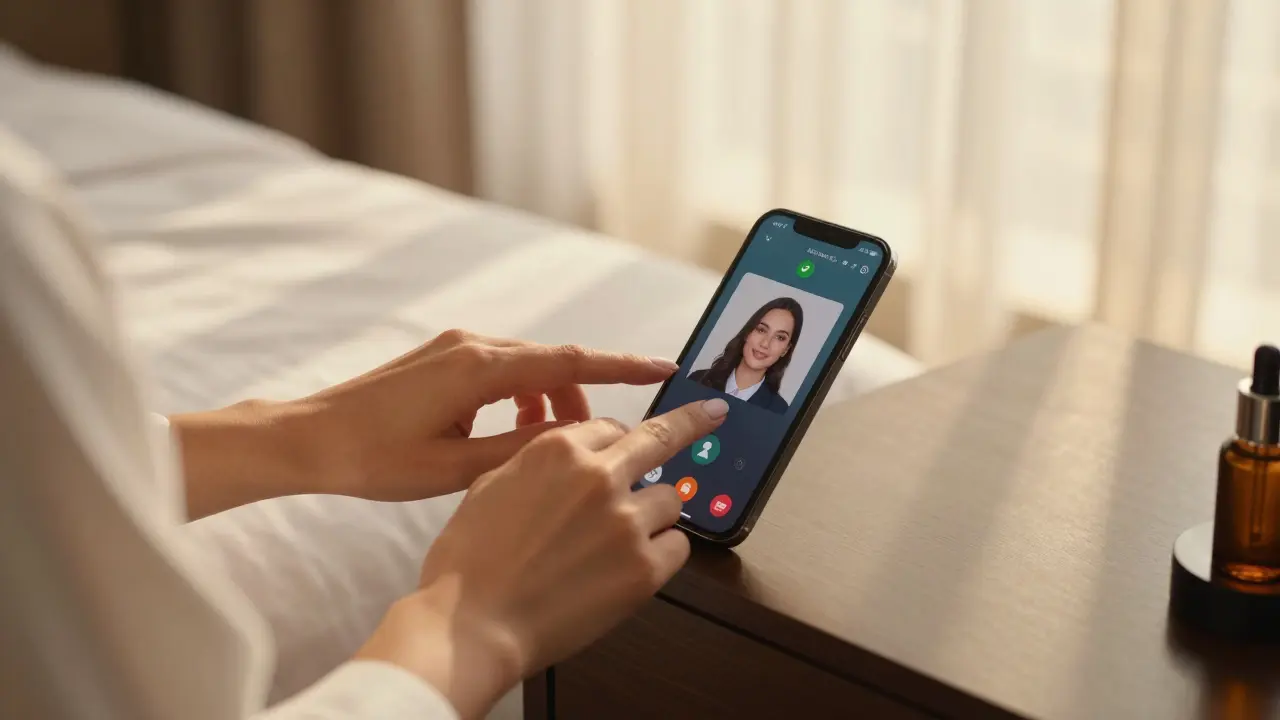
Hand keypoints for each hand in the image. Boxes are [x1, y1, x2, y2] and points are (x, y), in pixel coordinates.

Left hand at [172, 330, 677, 518]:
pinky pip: (499, 371)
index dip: (623, 366)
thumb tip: (575, 439)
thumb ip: (522, 450)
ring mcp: (453, 346)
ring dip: (546, 402)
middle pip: (552, 363)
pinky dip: (518, 398)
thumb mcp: (455, 468)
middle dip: (581, 397)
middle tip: (594, 440)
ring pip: (526, 368)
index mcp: (479, 368)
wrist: (305, 438)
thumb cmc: (372, 458)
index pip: (570, 361)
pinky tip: (506, 435)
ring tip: (541, 448)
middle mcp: (470, 345)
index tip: (666, 368)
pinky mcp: (440, 357)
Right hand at [356, 397, 729, 718]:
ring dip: (653, 515)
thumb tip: (572, 460)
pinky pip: (677, 547)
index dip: (614, 446)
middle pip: (661, 439)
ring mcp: (627, 521)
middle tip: (714, 413)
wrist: (474, 625)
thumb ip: (540, 464)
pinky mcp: (644, 569)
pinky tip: (632, 569)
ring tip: (620, 543)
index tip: (629, 446)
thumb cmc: (469, 561)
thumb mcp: (492, 485)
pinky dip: (661, 555)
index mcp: (558, 449)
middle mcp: (600, 476)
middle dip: (692, 421)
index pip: (609, 429)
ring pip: (671, 499)